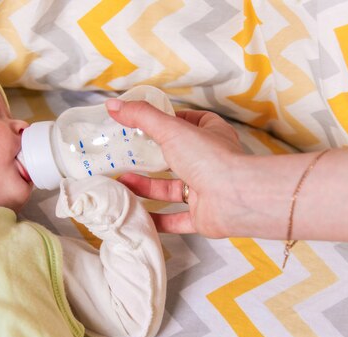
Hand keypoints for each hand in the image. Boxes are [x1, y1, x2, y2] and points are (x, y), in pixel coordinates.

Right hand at [105, 99, 244, 236]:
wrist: (234, 199)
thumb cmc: (211, 158)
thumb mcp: (171, 129)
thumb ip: (142, 116)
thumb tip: (113, 105)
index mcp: (211, 136)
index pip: (192, 123)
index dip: (170, 122)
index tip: (147, 124)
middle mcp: (210, 162)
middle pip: (177, 159)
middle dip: (151, 161)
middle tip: (127, 158)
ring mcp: (207, 191)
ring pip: (172, 189)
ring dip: (148, 188)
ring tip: (123, 183)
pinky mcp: (203, 217)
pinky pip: (176, 219)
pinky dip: (157, 219)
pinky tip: (138, 216)